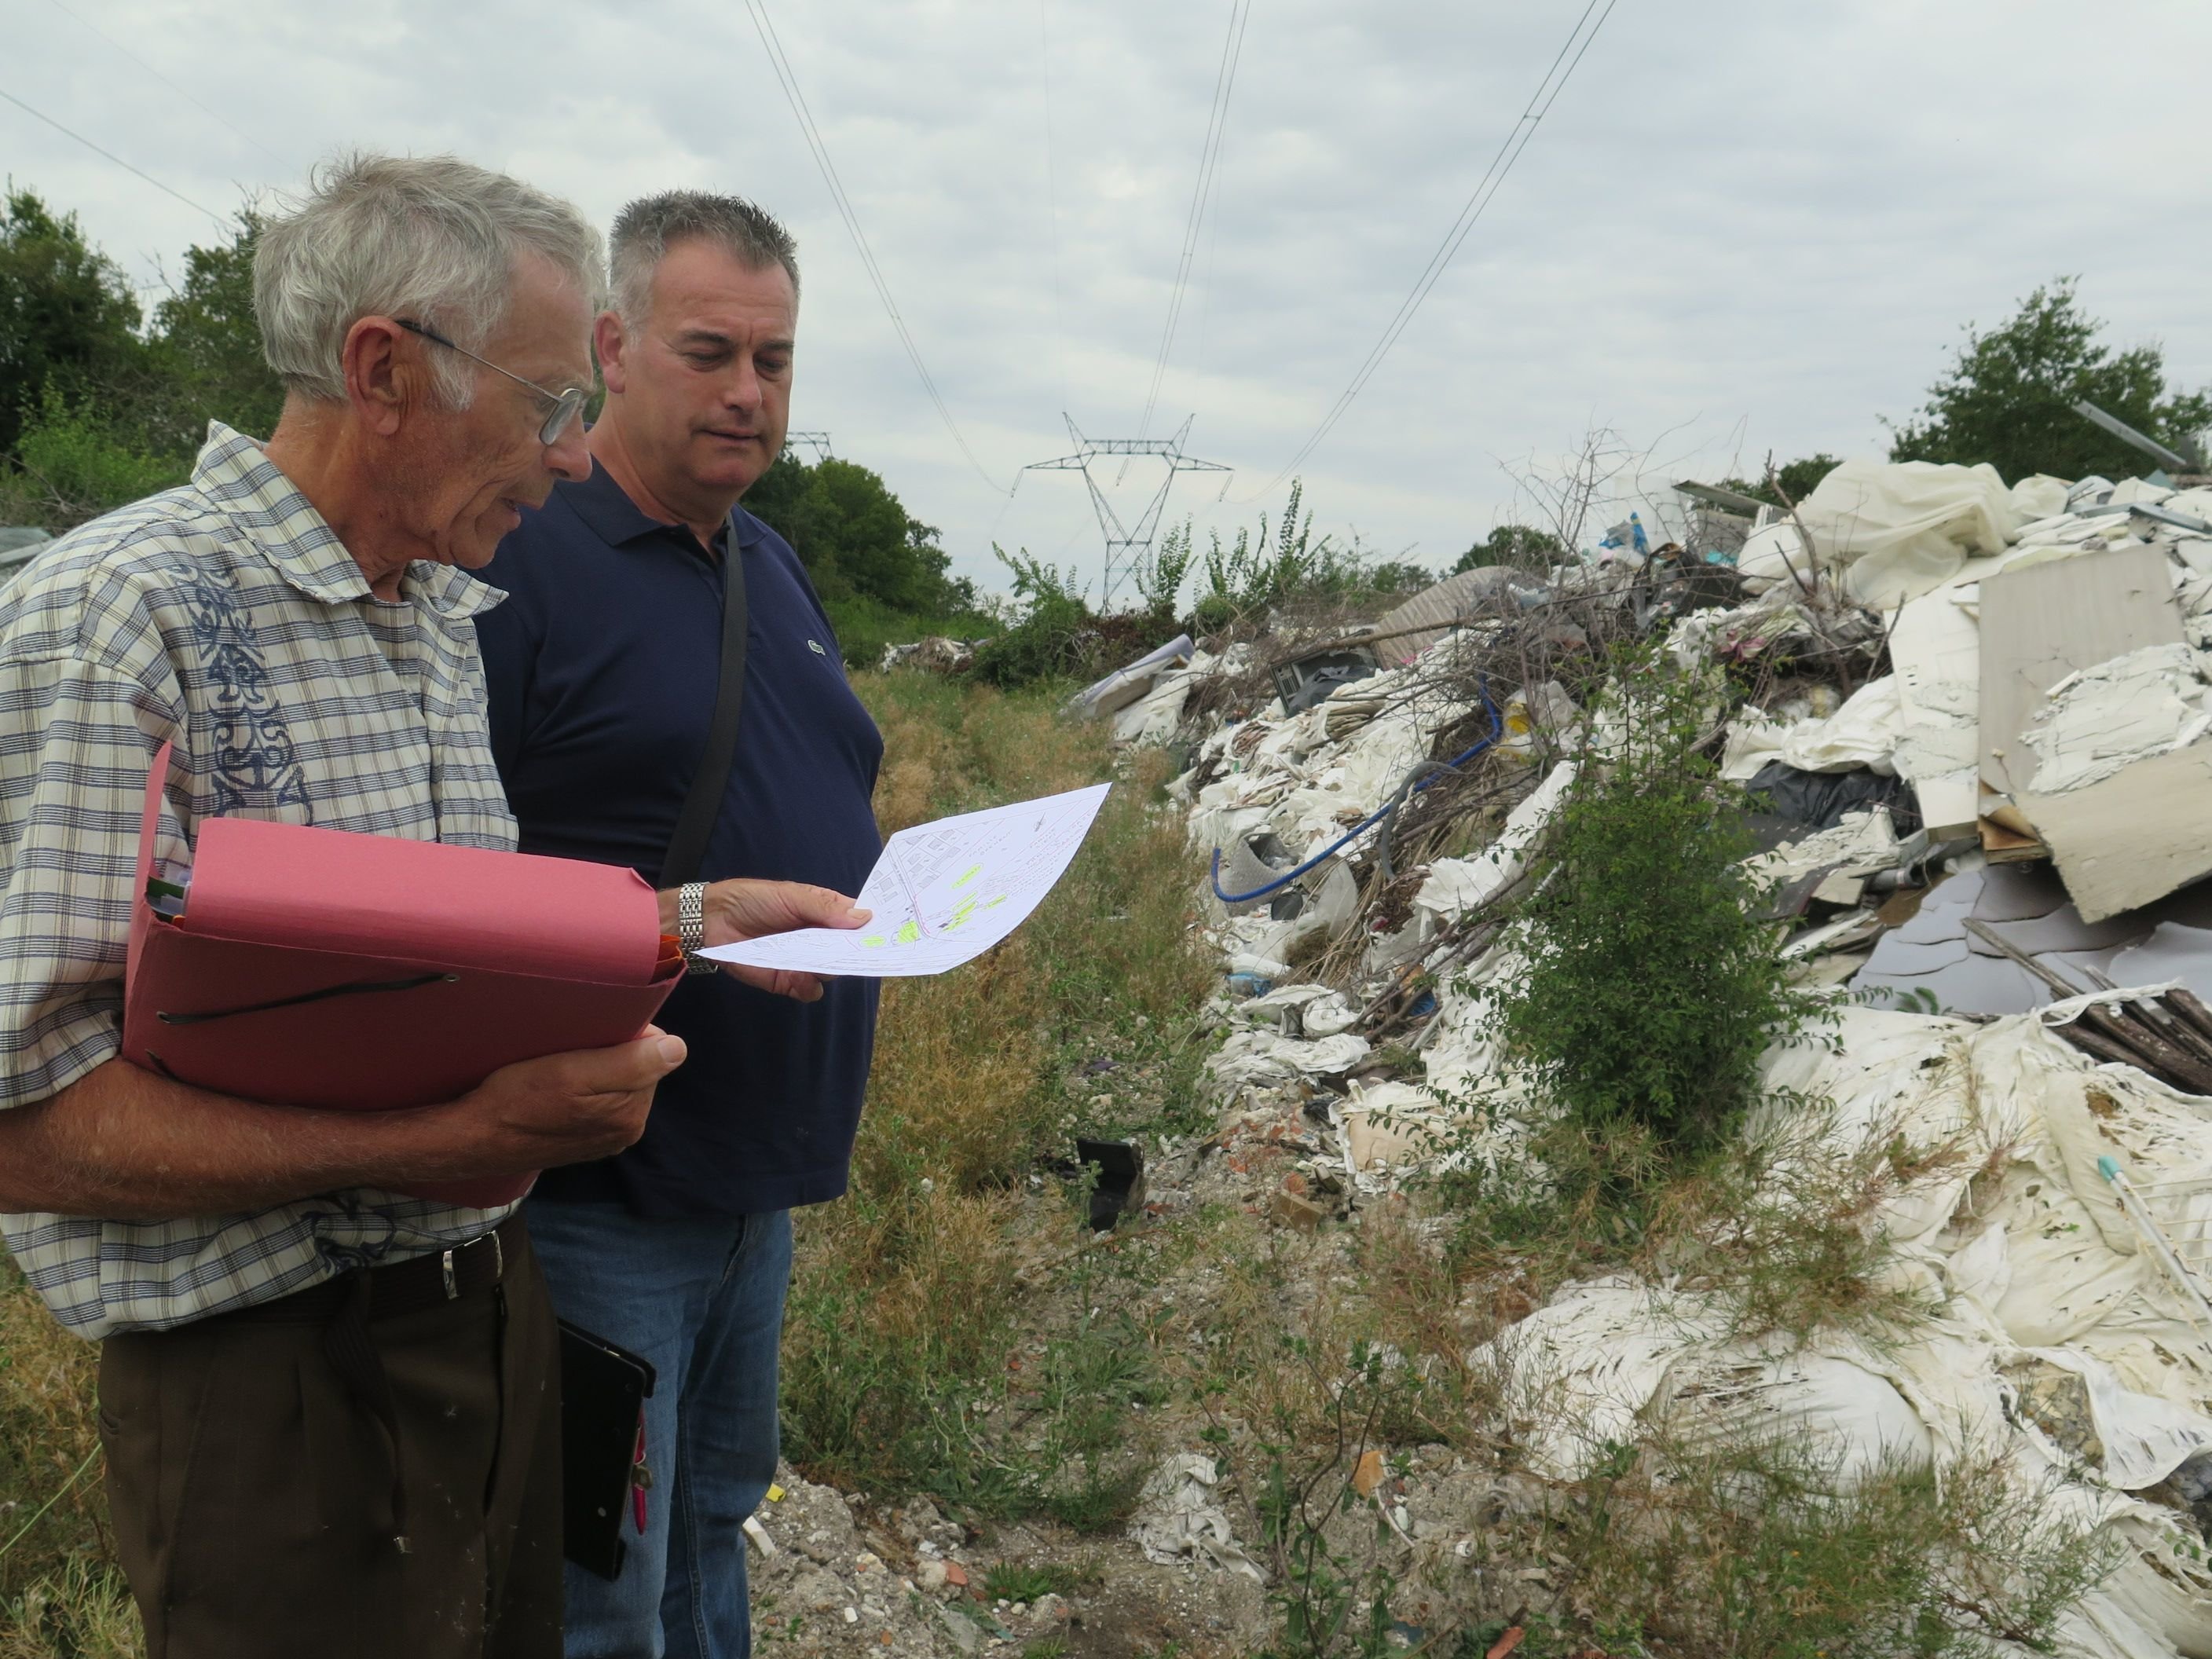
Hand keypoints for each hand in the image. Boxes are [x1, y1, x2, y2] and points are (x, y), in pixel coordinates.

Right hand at [448, 1028, 687, 1171]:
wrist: (474, 1137)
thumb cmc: (518, 1100)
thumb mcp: (573, 1073)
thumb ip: (632, 1064)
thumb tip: (677, 1048)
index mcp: (632, 1113)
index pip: (653, 1053)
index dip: (626, 1034)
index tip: (592, 1033)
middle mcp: (627, 1128)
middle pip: (638, 1067)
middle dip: (613, 1051)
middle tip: (572, 1049)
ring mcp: (606, 1135)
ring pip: (617, 1080)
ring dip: (597, 1066)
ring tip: (562, 1065)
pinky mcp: (585, 1137)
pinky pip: (598, 1097)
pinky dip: (584, 1084)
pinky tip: (558, 1085)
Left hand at [658, 879, 870, 1002]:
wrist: (713, 921)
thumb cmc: (754, 899)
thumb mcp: (793, 896)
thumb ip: (826, 908)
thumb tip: (865, 918)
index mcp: (826, 914)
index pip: (859, 922)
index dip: (875, 928)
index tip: (894, 932)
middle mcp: (821, 940)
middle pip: (851, 951)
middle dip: (860, 952)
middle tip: (869, 953)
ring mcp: (805, 962)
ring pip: (834, 972)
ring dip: (832, 969)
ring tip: (825, 961)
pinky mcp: (788, 981)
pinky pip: (810, 990)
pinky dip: (810, 987)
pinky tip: (803, 977)